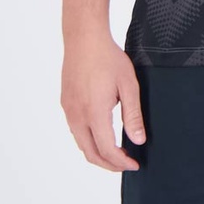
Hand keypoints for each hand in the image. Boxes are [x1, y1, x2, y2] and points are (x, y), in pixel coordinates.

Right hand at [60, 31, 146, 170]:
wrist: (84, 38)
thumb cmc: (108, 57)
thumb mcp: (128, 85)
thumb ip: (132, 114)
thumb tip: (138, 140)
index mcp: (94, 113)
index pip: (107, 150)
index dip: (121, 162)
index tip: (134, 164)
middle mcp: (77, 116)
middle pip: (91, 153)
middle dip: (109, 164)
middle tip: (125, 163)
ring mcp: (69, 110)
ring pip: (81, 144)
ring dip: (98, 153)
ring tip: (116, 152)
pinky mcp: (66, 103)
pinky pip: (75, 131)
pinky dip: (88, 140)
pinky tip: (101, 134)